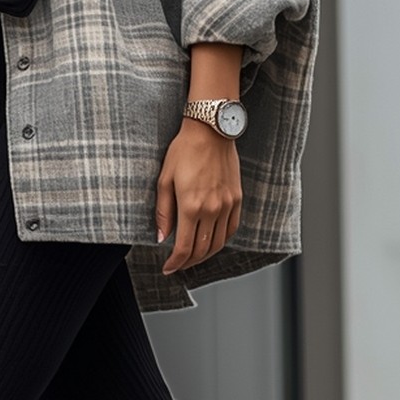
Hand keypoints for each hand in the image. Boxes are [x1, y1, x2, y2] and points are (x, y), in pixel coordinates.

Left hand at [155, 122, 242, 272]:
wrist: (211, 131)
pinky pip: (231, 229)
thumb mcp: (164, 180)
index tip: (168, 268)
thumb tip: (161, 238)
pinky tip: (211, 241)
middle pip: (202, 249)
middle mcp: (212, 209)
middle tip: (178, 265)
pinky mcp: (237, 199)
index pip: (184, 247)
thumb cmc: (184, 151)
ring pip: (218, 243)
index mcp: (191, 206)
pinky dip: (221, 240)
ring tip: (192, 257)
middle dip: (188, 262)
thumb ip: (163, 213)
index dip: (175, 262)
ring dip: (205, 255)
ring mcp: (227, 205)